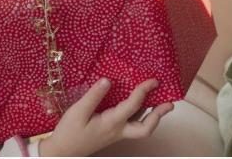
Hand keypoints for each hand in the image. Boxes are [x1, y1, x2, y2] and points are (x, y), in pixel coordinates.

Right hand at [38, 78, 174, 156]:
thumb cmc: (68, 133)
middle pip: (145, 128)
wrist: (61, 153)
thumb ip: (93, 96)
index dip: (144, 91)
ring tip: (162, 101)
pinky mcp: (112, 133)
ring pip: (140, 127)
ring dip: (153, 115)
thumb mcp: (77, 112)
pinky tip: (140, 105)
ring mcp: (116, 134)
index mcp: (111, 123)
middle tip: (170, 103)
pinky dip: (140, 115)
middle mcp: (118, 130)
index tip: (153, 80)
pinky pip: (131, 124)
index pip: (133, 106)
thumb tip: (108, 81)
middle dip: (159, 116)